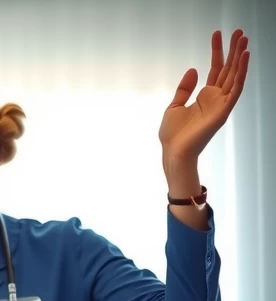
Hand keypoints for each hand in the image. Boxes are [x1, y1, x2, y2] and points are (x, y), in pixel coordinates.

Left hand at [158, 29, 249, 166]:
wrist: (174, 151)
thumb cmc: (174, 134)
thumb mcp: (175, 105)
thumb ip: (185, 88)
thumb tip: (193, 69)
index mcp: (206, 95)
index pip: (215, 68)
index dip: (217, 51)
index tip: (217, 34)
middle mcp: (217, 97)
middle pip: (228, 68)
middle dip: (233, 49)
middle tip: (239, 31)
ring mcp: (222, 103)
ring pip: (234, 75)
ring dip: (240, 56)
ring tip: (244, 38)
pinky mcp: (224, 110)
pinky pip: (236, 88)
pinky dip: (241, 73)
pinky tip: (244, 57)